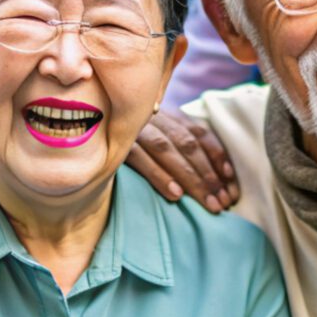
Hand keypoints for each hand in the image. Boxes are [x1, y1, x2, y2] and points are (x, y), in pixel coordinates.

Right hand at [125, 110, 239, 211]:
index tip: (231, 182)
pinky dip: (159, 175)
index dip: (218, 156)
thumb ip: (181, 148)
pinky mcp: (116, 142)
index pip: (199, 133)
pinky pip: (140, 158)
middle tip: (223, 202)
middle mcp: (153, 117)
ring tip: (208, 202)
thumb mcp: (158, 136)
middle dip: (209, 174)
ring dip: (191, 178)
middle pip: (188, 145)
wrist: (85, 129)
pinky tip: (175, 194)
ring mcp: (134, 128)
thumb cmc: (130, 141)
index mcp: (168, 114)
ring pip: (168, 150)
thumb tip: (217, 178)